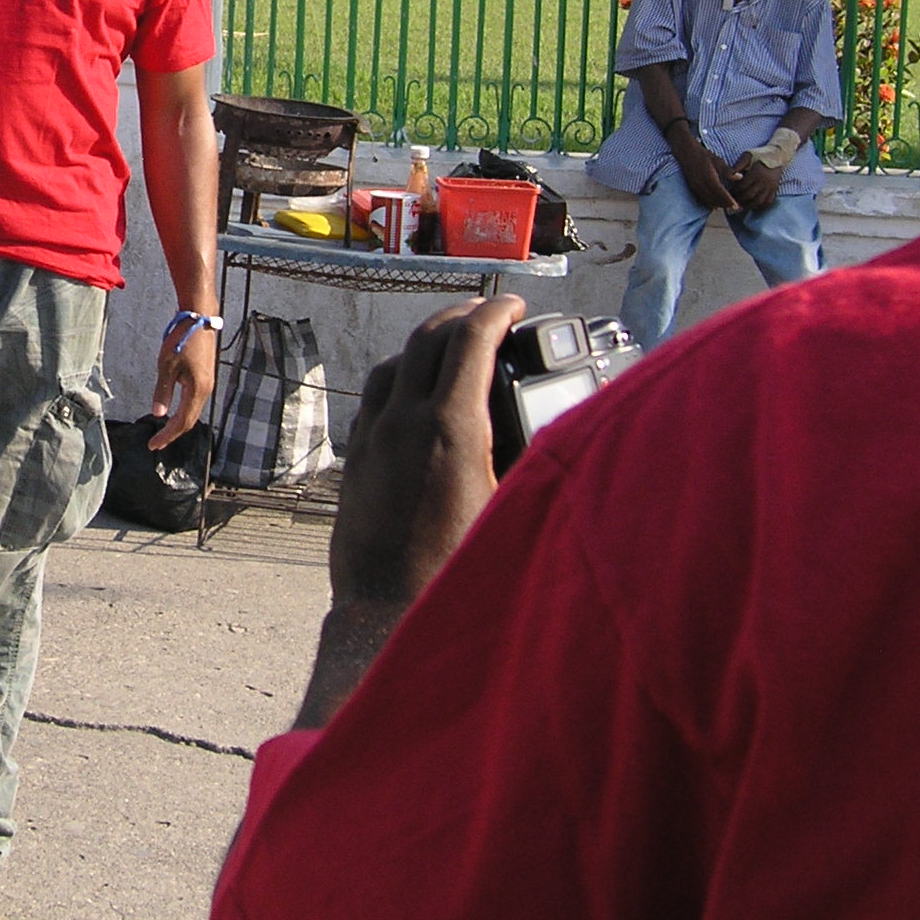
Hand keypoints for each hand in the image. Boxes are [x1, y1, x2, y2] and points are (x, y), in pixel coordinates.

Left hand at [146, 321, 219, 449]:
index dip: (168, 435)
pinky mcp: (204, 376)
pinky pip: (194, 401)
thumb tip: (158, 414)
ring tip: (163, 432)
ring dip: (178, 423)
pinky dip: (183, 411)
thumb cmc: (182, 339)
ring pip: (193, 411)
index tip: (153, 444)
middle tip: (156, 443)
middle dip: (173, 433)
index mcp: (198, 390)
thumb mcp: (167, 365)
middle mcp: (206, 390)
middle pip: (190, 420)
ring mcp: (207, 383)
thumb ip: (163, 391)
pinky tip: (173, 412)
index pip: (182, 422)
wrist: (200, 318)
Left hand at [329, 297, 524, 612]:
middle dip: (462, 317)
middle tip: (489, 314)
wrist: (386, 616)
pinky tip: (415, 395)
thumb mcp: (515, 512)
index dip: (496, 312)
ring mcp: (372, 439)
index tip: (514, 304)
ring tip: (454, 347)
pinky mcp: (355, 461)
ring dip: (426, 344)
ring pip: (393, 364)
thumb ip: (537, 462)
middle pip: (428, 339)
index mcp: (449, 428)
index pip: (471, 341)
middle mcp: (403, 422)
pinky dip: (399, 378)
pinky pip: (373, 398)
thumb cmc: (459, 576)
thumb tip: (565, 431)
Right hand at [669, 130, 737, 211]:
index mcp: (709, 178)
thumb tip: (740, 177)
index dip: (729, 201)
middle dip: (725, 205)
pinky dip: (709, 204)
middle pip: (715, 200)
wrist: (686, 152)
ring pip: (708, 201)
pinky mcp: (692, 188)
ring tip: (727, 208)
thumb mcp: (718, 160)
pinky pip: (701, 200)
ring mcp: (695, 187)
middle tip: (735, 208)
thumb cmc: (703, 155)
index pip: (721, 193)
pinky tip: (715, 206)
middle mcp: (701, 184)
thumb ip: (728, 171)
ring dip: (718, 205)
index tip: (737, 206)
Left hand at [724, 153, 783, 212]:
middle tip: (733, 200)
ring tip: (742, 205)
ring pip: (758, 201)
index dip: (734, 192)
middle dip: (739, 199)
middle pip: (749, 196)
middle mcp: (763, 181)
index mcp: (755, 173)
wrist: (777, 155)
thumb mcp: (747, 156)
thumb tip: (730, 175)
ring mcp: (770, 186)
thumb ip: (738, 165)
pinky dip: (760, 206)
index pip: (742, 187)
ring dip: (749, 205)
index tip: (729, 193)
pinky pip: (768, 202)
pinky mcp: (775, 189)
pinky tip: (753, 205)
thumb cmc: (759, 154)